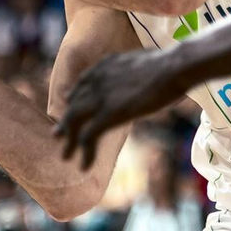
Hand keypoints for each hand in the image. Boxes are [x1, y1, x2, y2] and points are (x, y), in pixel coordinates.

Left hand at [57, 48, 191, 168]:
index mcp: (105, 66)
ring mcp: (100, 97)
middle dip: (66, 121)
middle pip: (74, 104)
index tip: (72, 108)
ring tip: (65, 157)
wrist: (173, 68)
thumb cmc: (170, 65)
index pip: (82, 84)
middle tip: (58, 136)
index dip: (76, 99)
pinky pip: (88, 136)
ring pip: (74, 121)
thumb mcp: (143, 64)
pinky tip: (83, 166)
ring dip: (69, 140)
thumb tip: (142, 78)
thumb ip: (131, 73)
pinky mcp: (108, 113)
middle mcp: (96, 80)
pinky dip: (84, 152)